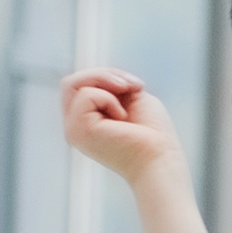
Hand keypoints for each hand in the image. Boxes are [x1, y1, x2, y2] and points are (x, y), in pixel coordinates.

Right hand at [60, 67, 188, 185]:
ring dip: (105, 80)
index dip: (105, 76)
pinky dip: (109, 99)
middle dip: (103, 74)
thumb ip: (109, 85)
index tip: (135, 86)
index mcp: (86, 121)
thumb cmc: (153, 134)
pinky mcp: (78, 129)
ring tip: (128, 93)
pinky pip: (86, 95)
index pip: (79, 85)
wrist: (160, 158)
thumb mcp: (130, 97)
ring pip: (72, 84)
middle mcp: (75, 126)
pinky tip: (122, 117)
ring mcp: (73, 129)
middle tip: (131, 86)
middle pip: (71, 82)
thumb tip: (96, 74)